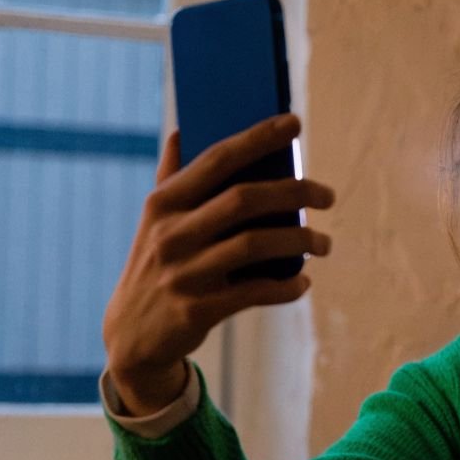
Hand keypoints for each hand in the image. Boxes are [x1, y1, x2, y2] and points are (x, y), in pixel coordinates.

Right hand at [102, 114, 334, 414]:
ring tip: (324, 243)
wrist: (131, 336)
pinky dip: (287, 286)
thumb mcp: (153, 222)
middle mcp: (171, 233)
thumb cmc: (155, 266)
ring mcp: (184, 273)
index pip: (217, 159)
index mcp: (163, 203)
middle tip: (328, 195)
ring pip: (256, 245)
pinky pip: (256, 292)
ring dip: (301, 240)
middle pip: (245, 199)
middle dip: (295, 191)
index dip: (258, 137)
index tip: (295, 123)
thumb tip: (182, 130)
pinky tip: (303, 282)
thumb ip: (170, 177)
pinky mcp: (198, 309)